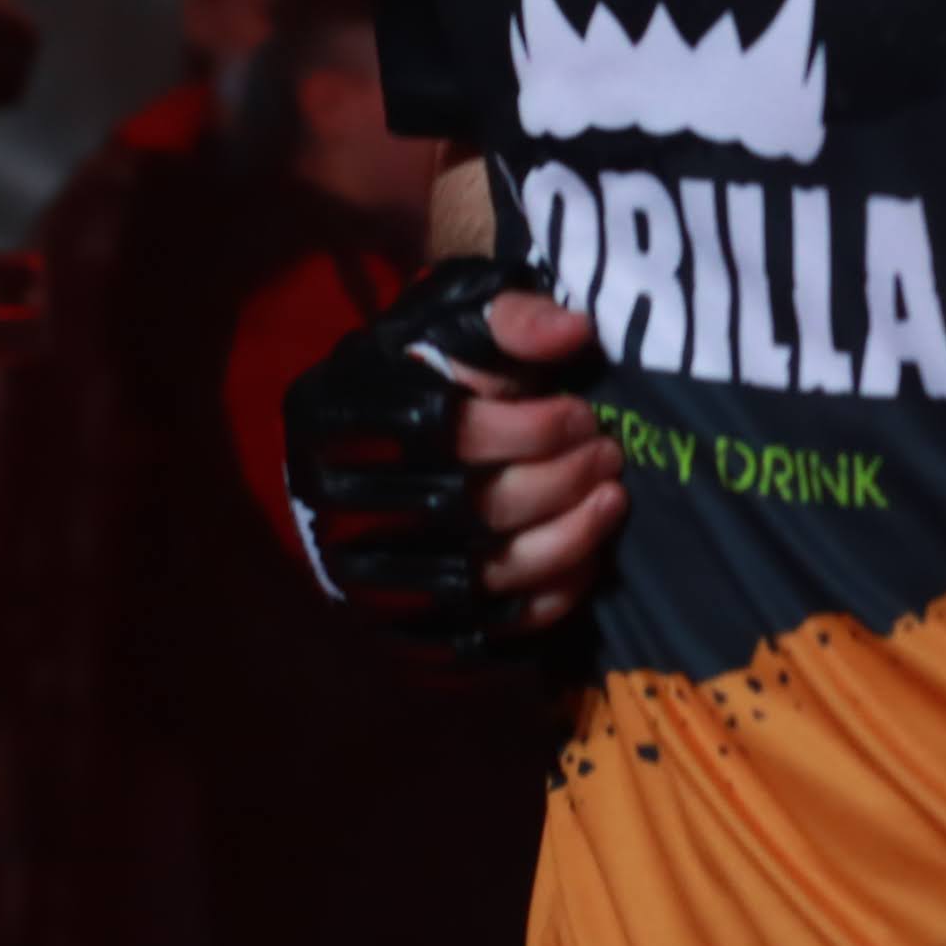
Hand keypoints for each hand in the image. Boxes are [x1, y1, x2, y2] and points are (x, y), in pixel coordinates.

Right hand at [279, 258, 624, 648]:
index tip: (581, 414)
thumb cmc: (419, 377)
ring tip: (612, 500)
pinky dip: (549, 597)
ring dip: (567, 539)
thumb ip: (508, 316)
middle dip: (558, 481)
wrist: (369, 454)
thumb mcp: (450, 321)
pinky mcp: (401, 628)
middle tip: (608, 455)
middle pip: (465, 508)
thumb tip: (573, 333)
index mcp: (334, 416)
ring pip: (480, 575)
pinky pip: (486, 629)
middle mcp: (333, 504)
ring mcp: (361, 578)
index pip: (442, 431)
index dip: (529, 427)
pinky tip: (586, 556)